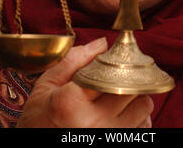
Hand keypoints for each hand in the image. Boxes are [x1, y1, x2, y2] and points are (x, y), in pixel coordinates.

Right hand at [16, 37, 153, 127]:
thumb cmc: (39, 118)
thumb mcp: (47, 85)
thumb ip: (73, 61)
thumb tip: (102, 44)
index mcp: (72, 102)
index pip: (110, 71)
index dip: (116, 61)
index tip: (115, 57)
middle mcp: (93, 122)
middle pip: (131, 87)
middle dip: (128, 76)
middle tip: (119, 74)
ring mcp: (108, 137)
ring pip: (144, 106)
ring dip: (136, 96)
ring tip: (119, 94)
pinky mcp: (117, 147)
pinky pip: (143, 126)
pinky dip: (138, 116)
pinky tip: (121, 112)